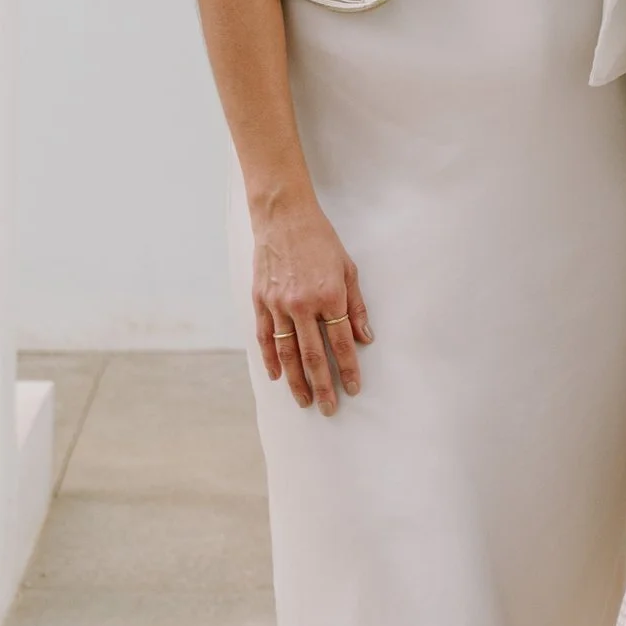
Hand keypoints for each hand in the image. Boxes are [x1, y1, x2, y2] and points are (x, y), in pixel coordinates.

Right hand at [252, 193, 371, 413]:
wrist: (283, 217)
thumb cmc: (320, 240)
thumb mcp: (348, 269)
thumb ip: (356, 306)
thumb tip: (365, 338)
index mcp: (329, 296)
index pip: (340, 343)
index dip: (347, 368)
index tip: (353, 388)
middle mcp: (303, 305)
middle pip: (313, 356)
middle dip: (322, 385)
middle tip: (328, 408)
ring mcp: (278, 304)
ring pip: (287, 353)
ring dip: (296, 380)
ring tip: (303, 400)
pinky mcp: (260, 301)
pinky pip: (265, 337)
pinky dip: (270, 358)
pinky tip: (276, 376)